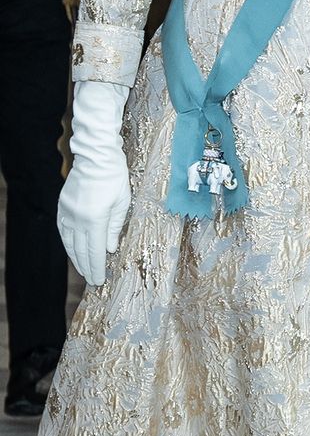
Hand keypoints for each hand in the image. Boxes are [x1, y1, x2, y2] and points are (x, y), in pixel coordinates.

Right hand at [57, 81, 130, 284]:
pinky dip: (67, 242)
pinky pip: (63, 229)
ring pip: (69, 241)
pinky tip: (71, 249)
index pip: (94, 251)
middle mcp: (77, 218)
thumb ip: (114, 228)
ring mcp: (67, 211)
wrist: (95, 155)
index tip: (99, 280)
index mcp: (94, 219)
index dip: (96, 267)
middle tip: (92, 280)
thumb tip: (109, 249)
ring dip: (75, 257)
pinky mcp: (63, 205)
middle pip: (80, 250)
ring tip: (82, 269)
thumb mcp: (122, 203)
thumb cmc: (114, 177)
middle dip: (86, 267)